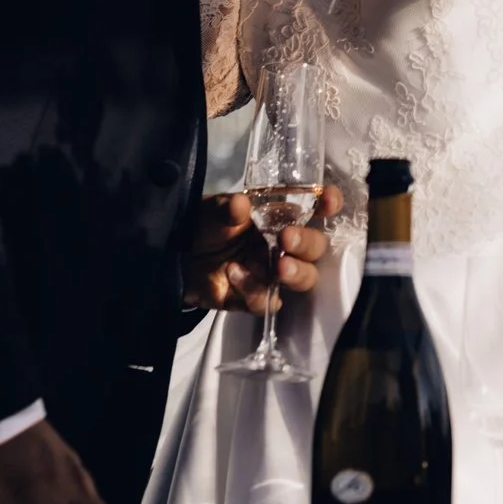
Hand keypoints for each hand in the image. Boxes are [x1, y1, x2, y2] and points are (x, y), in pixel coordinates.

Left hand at [183, 185, 342, 314]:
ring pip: (304, 278)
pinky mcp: (255, 297)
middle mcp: (283, 244)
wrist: (173, 259)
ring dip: (297, 273)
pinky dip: (254, 291)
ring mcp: (272, 273)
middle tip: (286, 240)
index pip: (314, 207)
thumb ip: (226, 209)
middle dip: (307, 243)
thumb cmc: (201, 227)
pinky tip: (233, 275)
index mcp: (279, 216)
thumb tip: (241, 205)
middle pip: (315, 247)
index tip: (328, 202)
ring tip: (279, 268)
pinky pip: (268, 301)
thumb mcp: (210, 211)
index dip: (328, 204)